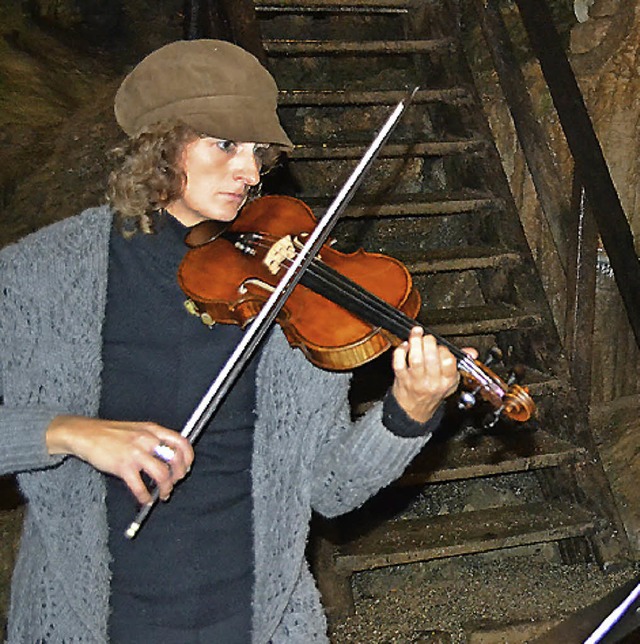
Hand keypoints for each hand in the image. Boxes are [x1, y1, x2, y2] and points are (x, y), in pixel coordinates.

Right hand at [46, 415, 193, 503]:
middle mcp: (147, 439)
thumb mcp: (138, 429)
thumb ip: (153, 439)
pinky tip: (144, 500)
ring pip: (162, 474)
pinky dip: (145, 497)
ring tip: (162, 494)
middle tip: (174, 483)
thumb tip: (169, 457)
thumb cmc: (111, 434)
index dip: (188, 457)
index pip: (181, 441)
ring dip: (165, 488)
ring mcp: (135, 453)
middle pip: (175, 459)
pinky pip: (140, 486)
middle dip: (179, 475)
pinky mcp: (123, 466)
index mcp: (153, 429)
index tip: (186, 467)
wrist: (85, 434)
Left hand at [391, 327, 476, 422]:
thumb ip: (460, 363)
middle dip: (429, 342)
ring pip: (416, 359)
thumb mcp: (450, 380)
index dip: (444, 350)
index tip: (441, 347)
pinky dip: (401, 351)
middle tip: (427, 337)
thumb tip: (472, 352)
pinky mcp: (402, 379)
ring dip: (415, 342)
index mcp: (447, 381)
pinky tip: (405, 345)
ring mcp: (416, 381)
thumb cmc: (432, 391)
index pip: (448, 362)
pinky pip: (399, 362)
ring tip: (416, 334)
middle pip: (431, 358)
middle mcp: (432, 382)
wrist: (414, 409)